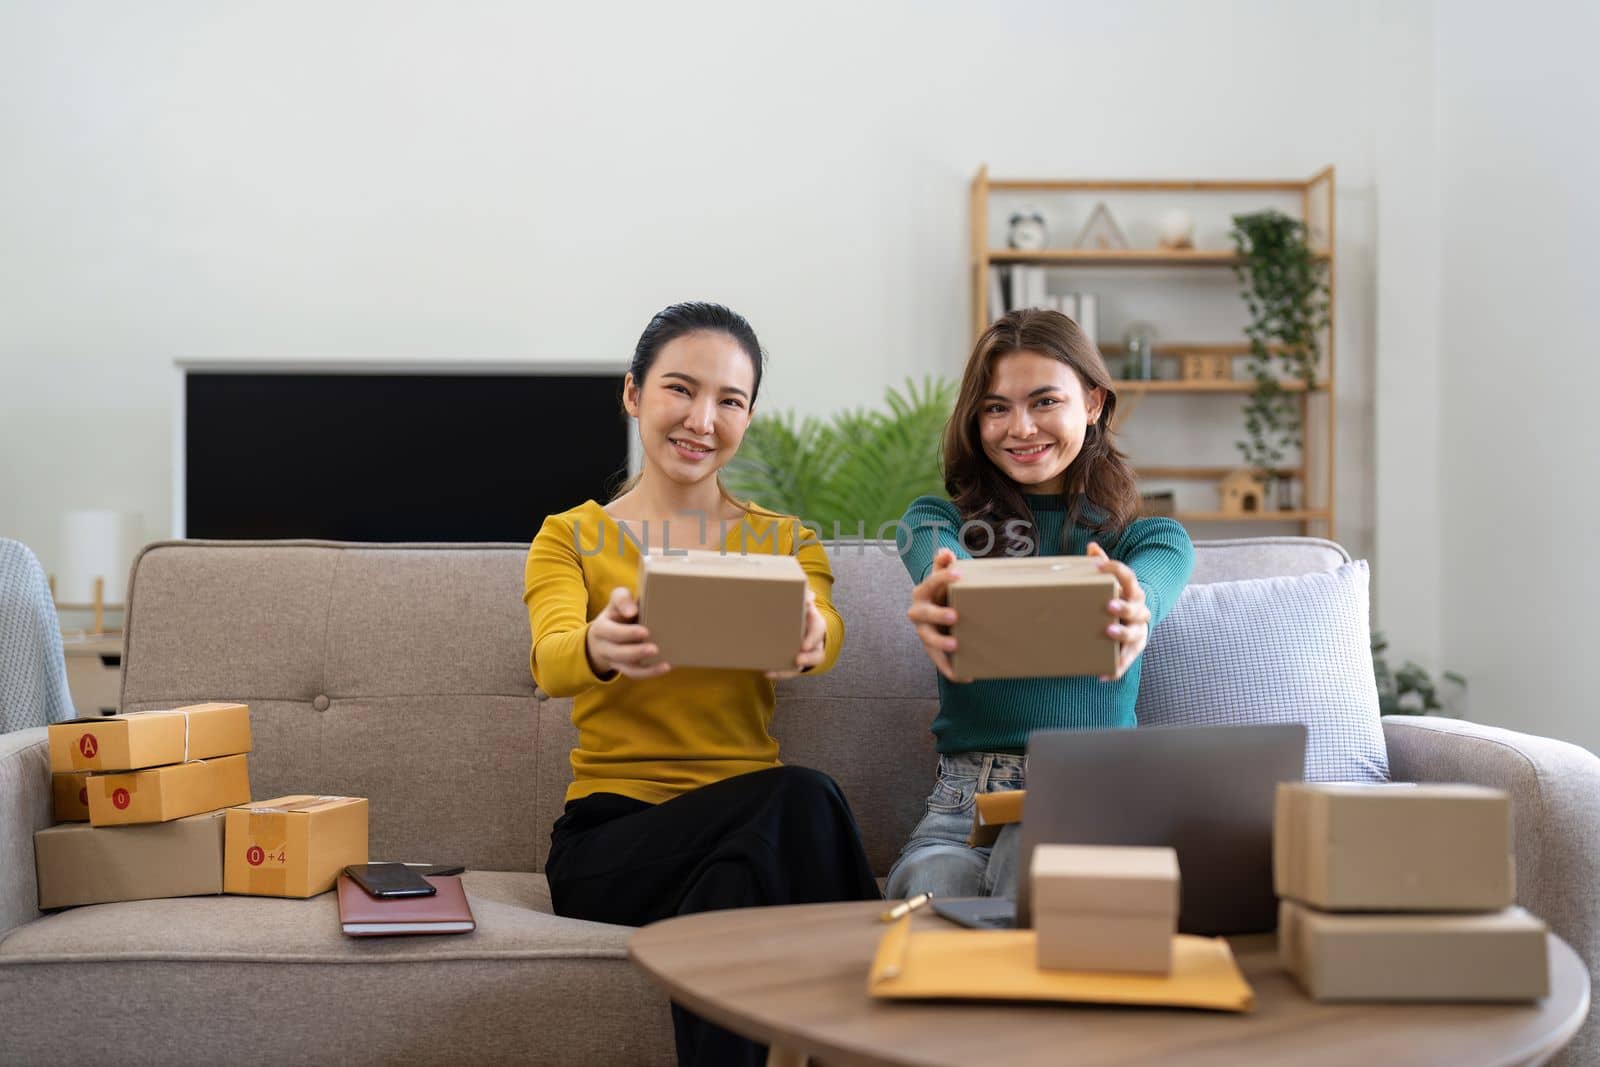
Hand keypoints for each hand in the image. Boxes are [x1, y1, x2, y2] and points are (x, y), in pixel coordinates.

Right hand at [585, 586, 671, 679]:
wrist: (606, 634)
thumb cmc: (617, 612)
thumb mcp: (615, 601)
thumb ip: (622, 599)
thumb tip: (633, 610)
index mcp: (601, 628)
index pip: (610, 632)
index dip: (626, 633)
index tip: (644, 631)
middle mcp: (605, 647)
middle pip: (618, 653)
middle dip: (636, 652)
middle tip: (654, 649)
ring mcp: (615, 660)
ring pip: (627, 668)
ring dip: (646, 668)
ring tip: (664, 664)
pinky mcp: (625, 668)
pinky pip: (635, 674)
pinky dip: (650, 672)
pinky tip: (666, 667)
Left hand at [768, 588, 826, 679]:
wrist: (800, 621)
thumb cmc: (801, 610)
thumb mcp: (804, 602)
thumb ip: (805, 597)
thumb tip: (808, 596)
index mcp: (816, 625)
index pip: (818, 630)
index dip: (812, 638)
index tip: (804, 646)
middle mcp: (814, 643)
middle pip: (817, 654)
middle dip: (808, 658)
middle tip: (798, 660)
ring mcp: (805, 654)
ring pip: (802, 666)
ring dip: (789, 670)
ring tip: (773, 670)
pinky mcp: (795, 662)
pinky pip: (789, 670)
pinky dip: (778, 672)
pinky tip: (766, 672)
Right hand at [905, 548, 971, 682]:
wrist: (937, 613)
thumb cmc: (944, 594)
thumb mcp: (943, 577)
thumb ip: (943, 564)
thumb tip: (945, 552)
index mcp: (922, 593)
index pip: (929, 582)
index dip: (942, 577)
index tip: (958, 574)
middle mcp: (918, 613)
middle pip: (923, 614)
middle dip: (937, 615)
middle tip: (955, 616)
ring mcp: (924, 633)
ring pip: (928, 640)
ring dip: (940, 644)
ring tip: (955, 645)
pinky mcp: (932, 650)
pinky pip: (939, 662)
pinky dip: (951, 670)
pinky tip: (966, 676)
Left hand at [1088, 541, 1149, 681]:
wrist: (1136, 618)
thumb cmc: (1118, 597)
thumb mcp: (1113, 581)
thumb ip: (1102, 565)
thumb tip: (1091, 547)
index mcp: (1134, 591)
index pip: (1129, 576)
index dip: (1115, 570)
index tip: (1098, 566)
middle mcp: (1140, 611)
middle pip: (1136, 609)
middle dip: (1123, 607)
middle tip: (1109, 606)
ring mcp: (1138, 631)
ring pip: (1134, 634)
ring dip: (1122, 634)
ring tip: (1108, 632)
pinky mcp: (1133, 650)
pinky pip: (1126, 661)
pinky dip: (1116, 669)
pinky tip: (1103, 675)